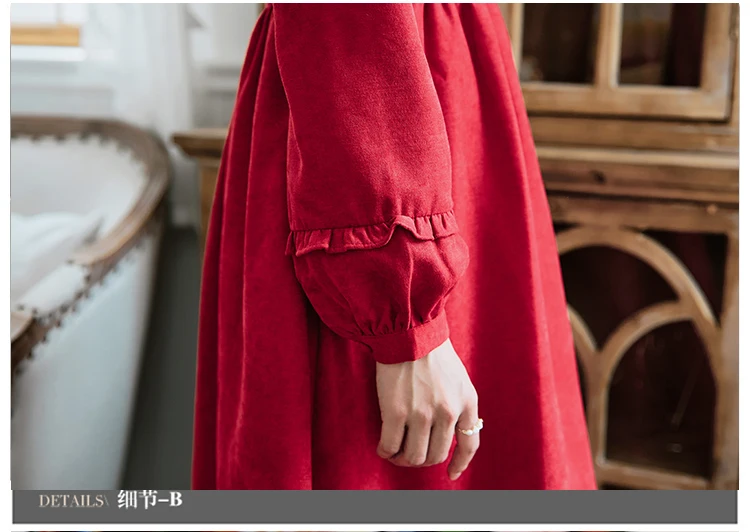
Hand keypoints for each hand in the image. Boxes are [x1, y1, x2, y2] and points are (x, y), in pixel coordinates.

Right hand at [375, 338, 479, 480]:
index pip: (469, 444)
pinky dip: (385, 451)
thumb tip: (449, 429)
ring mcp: (421, 414)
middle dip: (422, 459)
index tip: (451, 473)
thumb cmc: (430, 350)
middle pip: (436, 455)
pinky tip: (383, 447)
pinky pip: (390, 446)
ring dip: (402, 458)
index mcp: (466, 402)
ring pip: (413, 456)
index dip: (460, 463)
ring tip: (395, 452)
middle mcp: (447, 412)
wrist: (408, 331)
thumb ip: (458, 402)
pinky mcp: (395, 412)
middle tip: (409, 454)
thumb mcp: (458, 377)